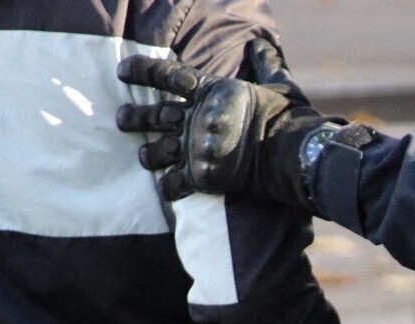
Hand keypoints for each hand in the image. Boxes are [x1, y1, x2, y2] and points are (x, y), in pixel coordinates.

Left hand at [117, 38, 324, 204]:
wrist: (293, 154)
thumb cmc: (289, 119)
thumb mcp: (280, 85)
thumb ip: (265, 65)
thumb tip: (260, 44)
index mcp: (212, 91)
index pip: (166, 75)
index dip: (141, 71)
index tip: (121, 71)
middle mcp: (198, 117)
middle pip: (155, 115)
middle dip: (134, 117)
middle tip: (121, 120)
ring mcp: (197, 147)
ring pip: (158, 151)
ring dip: (149, 155)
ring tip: (143, 157)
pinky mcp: (202, 176)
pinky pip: (173, 183)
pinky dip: (167, 187)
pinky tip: (164, 188)